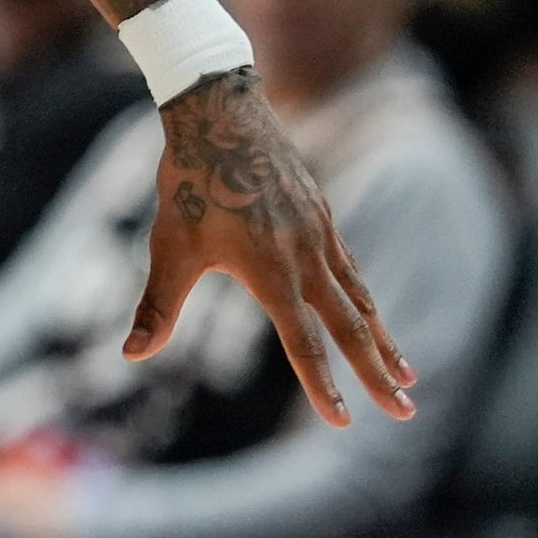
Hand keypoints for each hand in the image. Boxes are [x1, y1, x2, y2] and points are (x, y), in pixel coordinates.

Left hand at [135, 71, 414, 427]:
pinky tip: (369, 313)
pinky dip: (365, 298)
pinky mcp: (322, 215)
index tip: (344, 423)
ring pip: (360, 299)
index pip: (304, 344)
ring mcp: (321, 234)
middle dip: (379, 373)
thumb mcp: (170, 248)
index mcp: (272, 272)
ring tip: (406, 375)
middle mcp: (307, 257)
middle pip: (351, 328)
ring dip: (384, 340)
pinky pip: (350, 267)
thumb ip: (158, 307)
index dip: (323, 387)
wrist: (221, 113)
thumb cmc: (189, 183)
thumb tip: (130, 354)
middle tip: (407, 412)